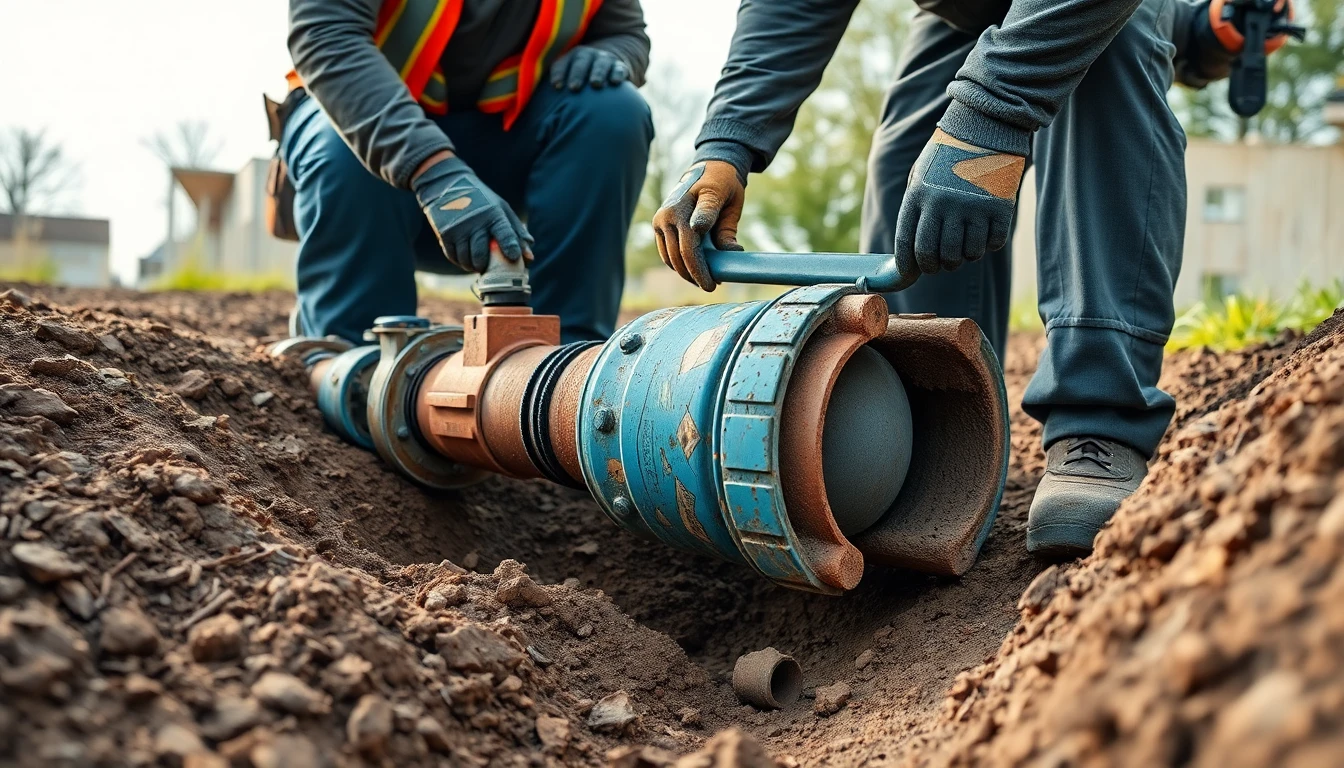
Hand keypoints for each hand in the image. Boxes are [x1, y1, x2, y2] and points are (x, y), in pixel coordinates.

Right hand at [412, 154, 531, 272]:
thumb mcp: (501, 209)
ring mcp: (458, 229)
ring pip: (466, 259)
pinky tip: (466, 259)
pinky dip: (460, 262)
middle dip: (486, 265)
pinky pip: (453, 257)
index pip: (505, 234)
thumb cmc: (482, 201)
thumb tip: (530, 257)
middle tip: (489, 267)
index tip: (513, 257)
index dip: (511, 248)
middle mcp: (476, 222)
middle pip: (481, 255)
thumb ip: (516, 232)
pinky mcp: (445, 233)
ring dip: (473, 266)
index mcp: (494, 214)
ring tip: (478, 264)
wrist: (449, 185)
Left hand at [550, 46, 628, 91]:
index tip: (556, 87)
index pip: (562, 63)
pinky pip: (619, 69)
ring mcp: (604, 60)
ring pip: (600, 63)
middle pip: (581, 61)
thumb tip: (544, 120)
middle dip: (577, 74)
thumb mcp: (569, 81)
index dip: (559, 73)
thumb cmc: (582, 82)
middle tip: (574, 88)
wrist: (608, 69)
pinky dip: (617, 74)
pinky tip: (615, 82)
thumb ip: (558, 91)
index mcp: (572, 57)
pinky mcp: (619, 67)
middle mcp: (588, 55)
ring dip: (597, 73)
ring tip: (595, 84)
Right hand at [651, 161, 745, 291]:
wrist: (709, 170)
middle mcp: (668, 214)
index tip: (714, 284)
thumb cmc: (723, 185)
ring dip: (685, 272)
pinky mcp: (659, 225)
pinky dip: (677, 264)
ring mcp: (661, 220)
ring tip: (703, 280)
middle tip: (711, 287)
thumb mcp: (729, 202)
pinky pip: (666, 252)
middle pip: (678, 256)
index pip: (690, 247)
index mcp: (685, 207)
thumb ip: (725, 227)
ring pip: (670, 257)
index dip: (700, 269)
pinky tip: (692, 271)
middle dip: (694, 275)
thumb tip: (730, 252)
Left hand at [894, 128, 1024, 276]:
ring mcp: (972, 207)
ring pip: (965, 255)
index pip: (907, 244)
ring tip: (964, 245)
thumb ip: (916, 207)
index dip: (908, 266)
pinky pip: (992, 244)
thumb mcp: (921, 173)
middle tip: (941, 263)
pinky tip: (984, 234)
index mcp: (919, 196)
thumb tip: (912, 249)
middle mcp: (943, 204)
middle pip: (935, 256)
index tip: (911, 273)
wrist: (986, 124)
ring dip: (964, 257)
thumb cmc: (949, 152)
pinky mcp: (999, 208)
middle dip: (936, 266)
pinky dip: (988, 246)